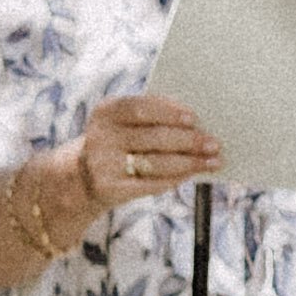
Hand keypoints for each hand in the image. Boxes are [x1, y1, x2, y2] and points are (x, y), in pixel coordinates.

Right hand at [58, 92, 221, 218]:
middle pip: (153, 137)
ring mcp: (103, 164)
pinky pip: (150, 183)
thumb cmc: (118, 142)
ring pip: (156, 162)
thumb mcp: (124, 123)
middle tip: (214, 143)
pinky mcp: (110, 188)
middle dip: (188, 141)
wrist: (81, 176)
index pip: (140, 107)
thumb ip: (152, 118)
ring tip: (212, 161)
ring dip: (189, 162)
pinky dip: (175, 179)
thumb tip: (198, 123)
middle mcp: (101, 136)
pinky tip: (192, 174)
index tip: (194, 118)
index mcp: (106, 111)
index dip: (168, 112)